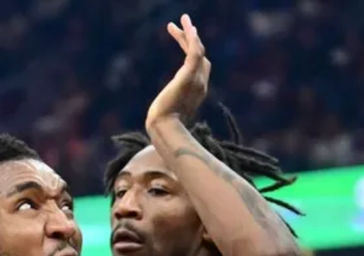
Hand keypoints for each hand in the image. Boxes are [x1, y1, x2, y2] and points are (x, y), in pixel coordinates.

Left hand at [145, 14, 209, 129]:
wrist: (164, 129)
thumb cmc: (163, 126)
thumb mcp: (168, 114)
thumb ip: (170, 107)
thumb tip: (162, 112)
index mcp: (197, 93)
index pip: (199, 67)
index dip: (192, 51)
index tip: (181, 39)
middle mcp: (201, 85)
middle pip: (201, 56)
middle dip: (191, 39)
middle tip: (179, 23)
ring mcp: (196, 81)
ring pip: (198, 51)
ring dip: (191, 34)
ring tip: (183, 18)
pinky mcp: (188, 77)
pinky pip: (195, 53)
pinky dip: (193, 39)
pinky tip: (189, 28)